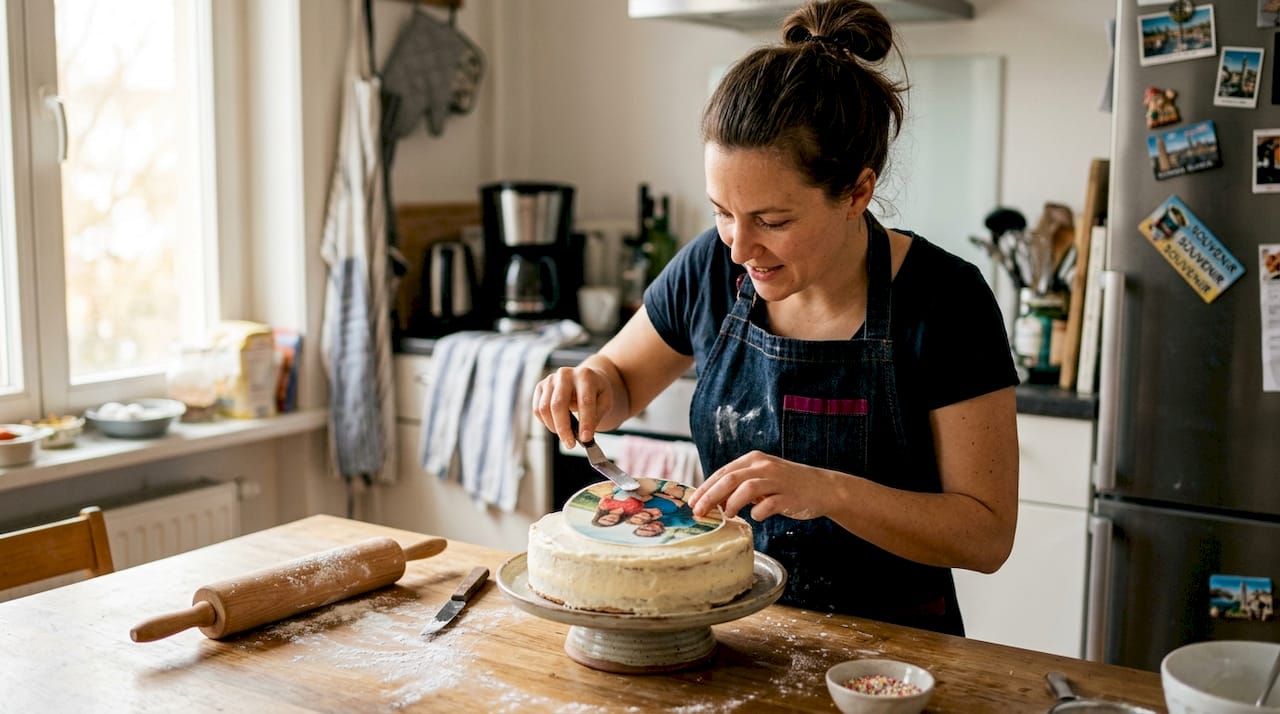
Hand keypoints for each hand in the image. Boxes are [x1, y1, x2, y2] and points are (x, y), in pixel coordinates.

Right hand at [532, 365, 612, 447]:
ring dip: (554, 427)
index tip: (586, 439)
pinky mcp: (540, 386)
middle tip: (570, 445)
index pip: (584, 402)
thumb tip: (583, 436)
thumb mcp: (605, 402)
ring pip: (544, 408)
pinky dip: (545, 422)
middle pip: (558, 405)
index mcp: (585, 376)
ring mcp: (550, 379)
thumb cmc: (596, 392)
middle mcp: (565, 374)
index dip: (585, 422)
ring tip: (565, 435)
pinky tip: (556, 425)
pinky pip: (537, 409)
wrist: (586, 378)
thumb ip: (596, 417)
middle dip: (563, 428)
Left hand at [689, 451, 837, 520]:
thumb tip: (711, 500)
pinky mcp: (790, 496)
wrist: (823, 487)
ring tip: (726, 514)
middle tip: (698, 512)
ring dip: (732, 502)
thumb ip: (739, 485)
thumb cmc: (787, 485)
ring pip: (747, 488)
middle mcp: (764, 466)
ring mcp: (778, 480)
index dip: (705, 488)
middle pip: (730, 479)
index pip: (722, 472)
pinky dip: (759, 512)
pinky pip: (770, 504)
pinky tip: (755, 517)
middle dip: (710, 496)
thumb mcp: (761, 479)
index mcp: (753, 459)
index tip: (692, 503)